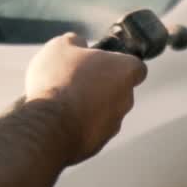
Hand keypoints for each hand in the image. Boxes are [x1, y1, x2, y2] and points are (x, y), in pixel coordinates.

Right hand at [24, 33, 147, 164]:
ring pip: (105, 111)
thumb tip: (77, 44)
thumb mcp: (60, 46)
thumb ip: (74, 42)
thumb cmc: (58, 80)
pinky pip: (91, 130)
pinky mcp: (100, 143)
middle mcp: (126, 99)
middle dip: (100, 85)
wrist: (49, 125)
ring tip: (62, 101)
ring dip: (89, 106)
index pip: (137, 67)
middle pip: (118, 89)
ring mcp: (114, 124)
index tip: (102, 63)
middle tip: (74, 80)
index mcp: (124, 71)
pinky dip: (79, 125)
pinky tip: (59, 120)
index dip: (119, 63)